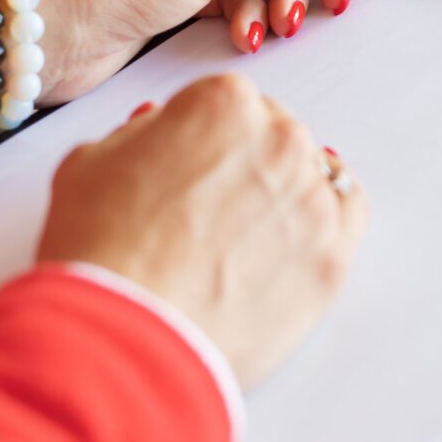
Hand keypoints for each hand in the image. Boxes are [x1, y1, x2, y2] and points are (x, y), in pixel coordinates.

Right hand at [38, 74, 367, 385]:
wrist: (122, 339)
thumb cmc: (98, 252)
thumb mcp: (91, 164)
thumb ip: (138, 134)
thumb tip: (160, 129)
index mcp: (224, 102)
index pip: (227, 103)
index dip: (202, 138)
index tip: (188, 167)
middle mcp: (280, 138)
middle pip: (274, 136)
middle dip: (245, 164)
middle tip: (209, 211)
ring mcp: (313, 197)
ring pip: (312, 174)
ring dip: (284, 194)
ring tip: (243, 236)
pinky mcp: (334, 254)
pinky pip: (351, 215)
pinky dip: (328, 218)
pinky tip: (300, 233)